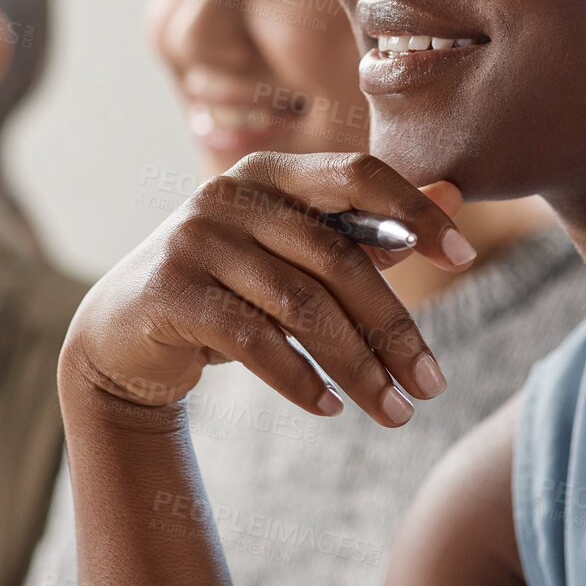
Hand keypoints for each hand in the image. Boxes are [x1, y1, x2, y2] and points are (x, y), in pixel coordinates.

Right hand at [61, 151, 473, 427]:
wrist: (122, 335)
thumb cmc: (227, 289)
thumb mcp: (292, 253)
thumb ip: (364, 226)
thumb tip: (454, 193)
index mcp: (271, 172)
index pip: (357, 174)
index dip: (414, 210)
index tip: (463, 255)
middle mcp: (230, 194)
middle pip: (338, 259)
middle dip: (393, 328)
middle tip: (434, 385)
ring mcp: (196, 238)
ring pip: (302, 307)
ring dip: (357, 367)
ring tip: (395, 413)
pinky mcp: (172, 291)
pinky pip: (254, 340)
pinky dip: (299, 379)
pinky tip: (328, 409)